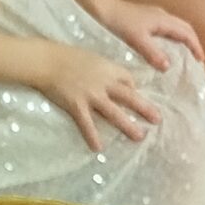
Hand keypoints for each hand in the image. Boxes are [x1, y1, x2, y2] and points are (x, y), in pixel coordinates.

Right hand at [35, 43, 164, 149]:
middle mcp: (104, 83)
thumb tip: (106, 75)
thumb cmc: (65, 55)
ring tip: (139, 136)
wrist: (46, 61)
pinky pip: (87, 124)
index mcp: (107, 68)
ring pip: (114, 113)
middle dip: (144, 109)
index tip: (136, 96)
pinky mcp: (77, 106)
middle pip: (129, 97)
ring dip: (128, 126)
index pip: (128, 80)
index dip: (134, 89)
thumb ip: (101, 68)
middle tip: (157, 120)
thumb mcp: (89, 56)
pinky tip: (98, 148)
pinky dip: (93, 136)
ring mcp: (91, 96)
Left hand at [98, 0, 204, 70]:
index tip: (201, 60)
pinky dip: (173, 37)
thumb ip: (152, 53)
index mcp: (164, 20)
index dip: (196, 46)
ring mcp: (154, 15)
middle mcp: (162, 15)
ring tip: (186, 53)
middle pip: (185, 27)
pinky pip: (167, 27)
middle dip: (193, 42)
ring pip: (176, 26)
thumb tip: (168, 66)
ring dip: (184, 38)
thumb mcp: (136, 40)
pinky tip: (166, 46)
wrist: (102, 8)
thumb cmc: (119, 23)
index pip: (187, 33)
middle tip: (197, 57)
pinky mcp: (147, 17)